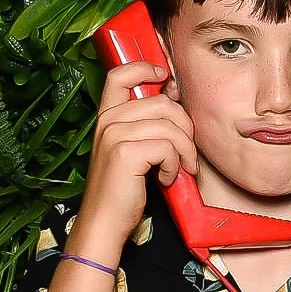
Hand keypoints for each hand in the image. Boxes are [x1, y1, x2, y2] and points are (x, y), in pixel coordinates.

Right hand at [68, 59, 199, 259]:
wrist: (104, 224)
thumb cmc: (121, 191)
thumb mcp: (130, 151)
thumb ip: (146, 126)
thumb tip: (176, 103)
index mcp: (106, 117)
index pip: (120, 74)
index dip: (146, 67)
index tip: (166, 79)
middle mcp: (107, 121)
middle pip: (162, 103)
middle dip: (185, 127)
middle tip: (186, 153)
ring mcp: (114, 135)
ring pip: (170, 125)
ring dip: (184, 150)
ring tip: (179, 169)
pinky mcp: (125, 152)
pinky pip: (168, 146)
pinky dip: (175, 165)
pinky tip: (166, 178)